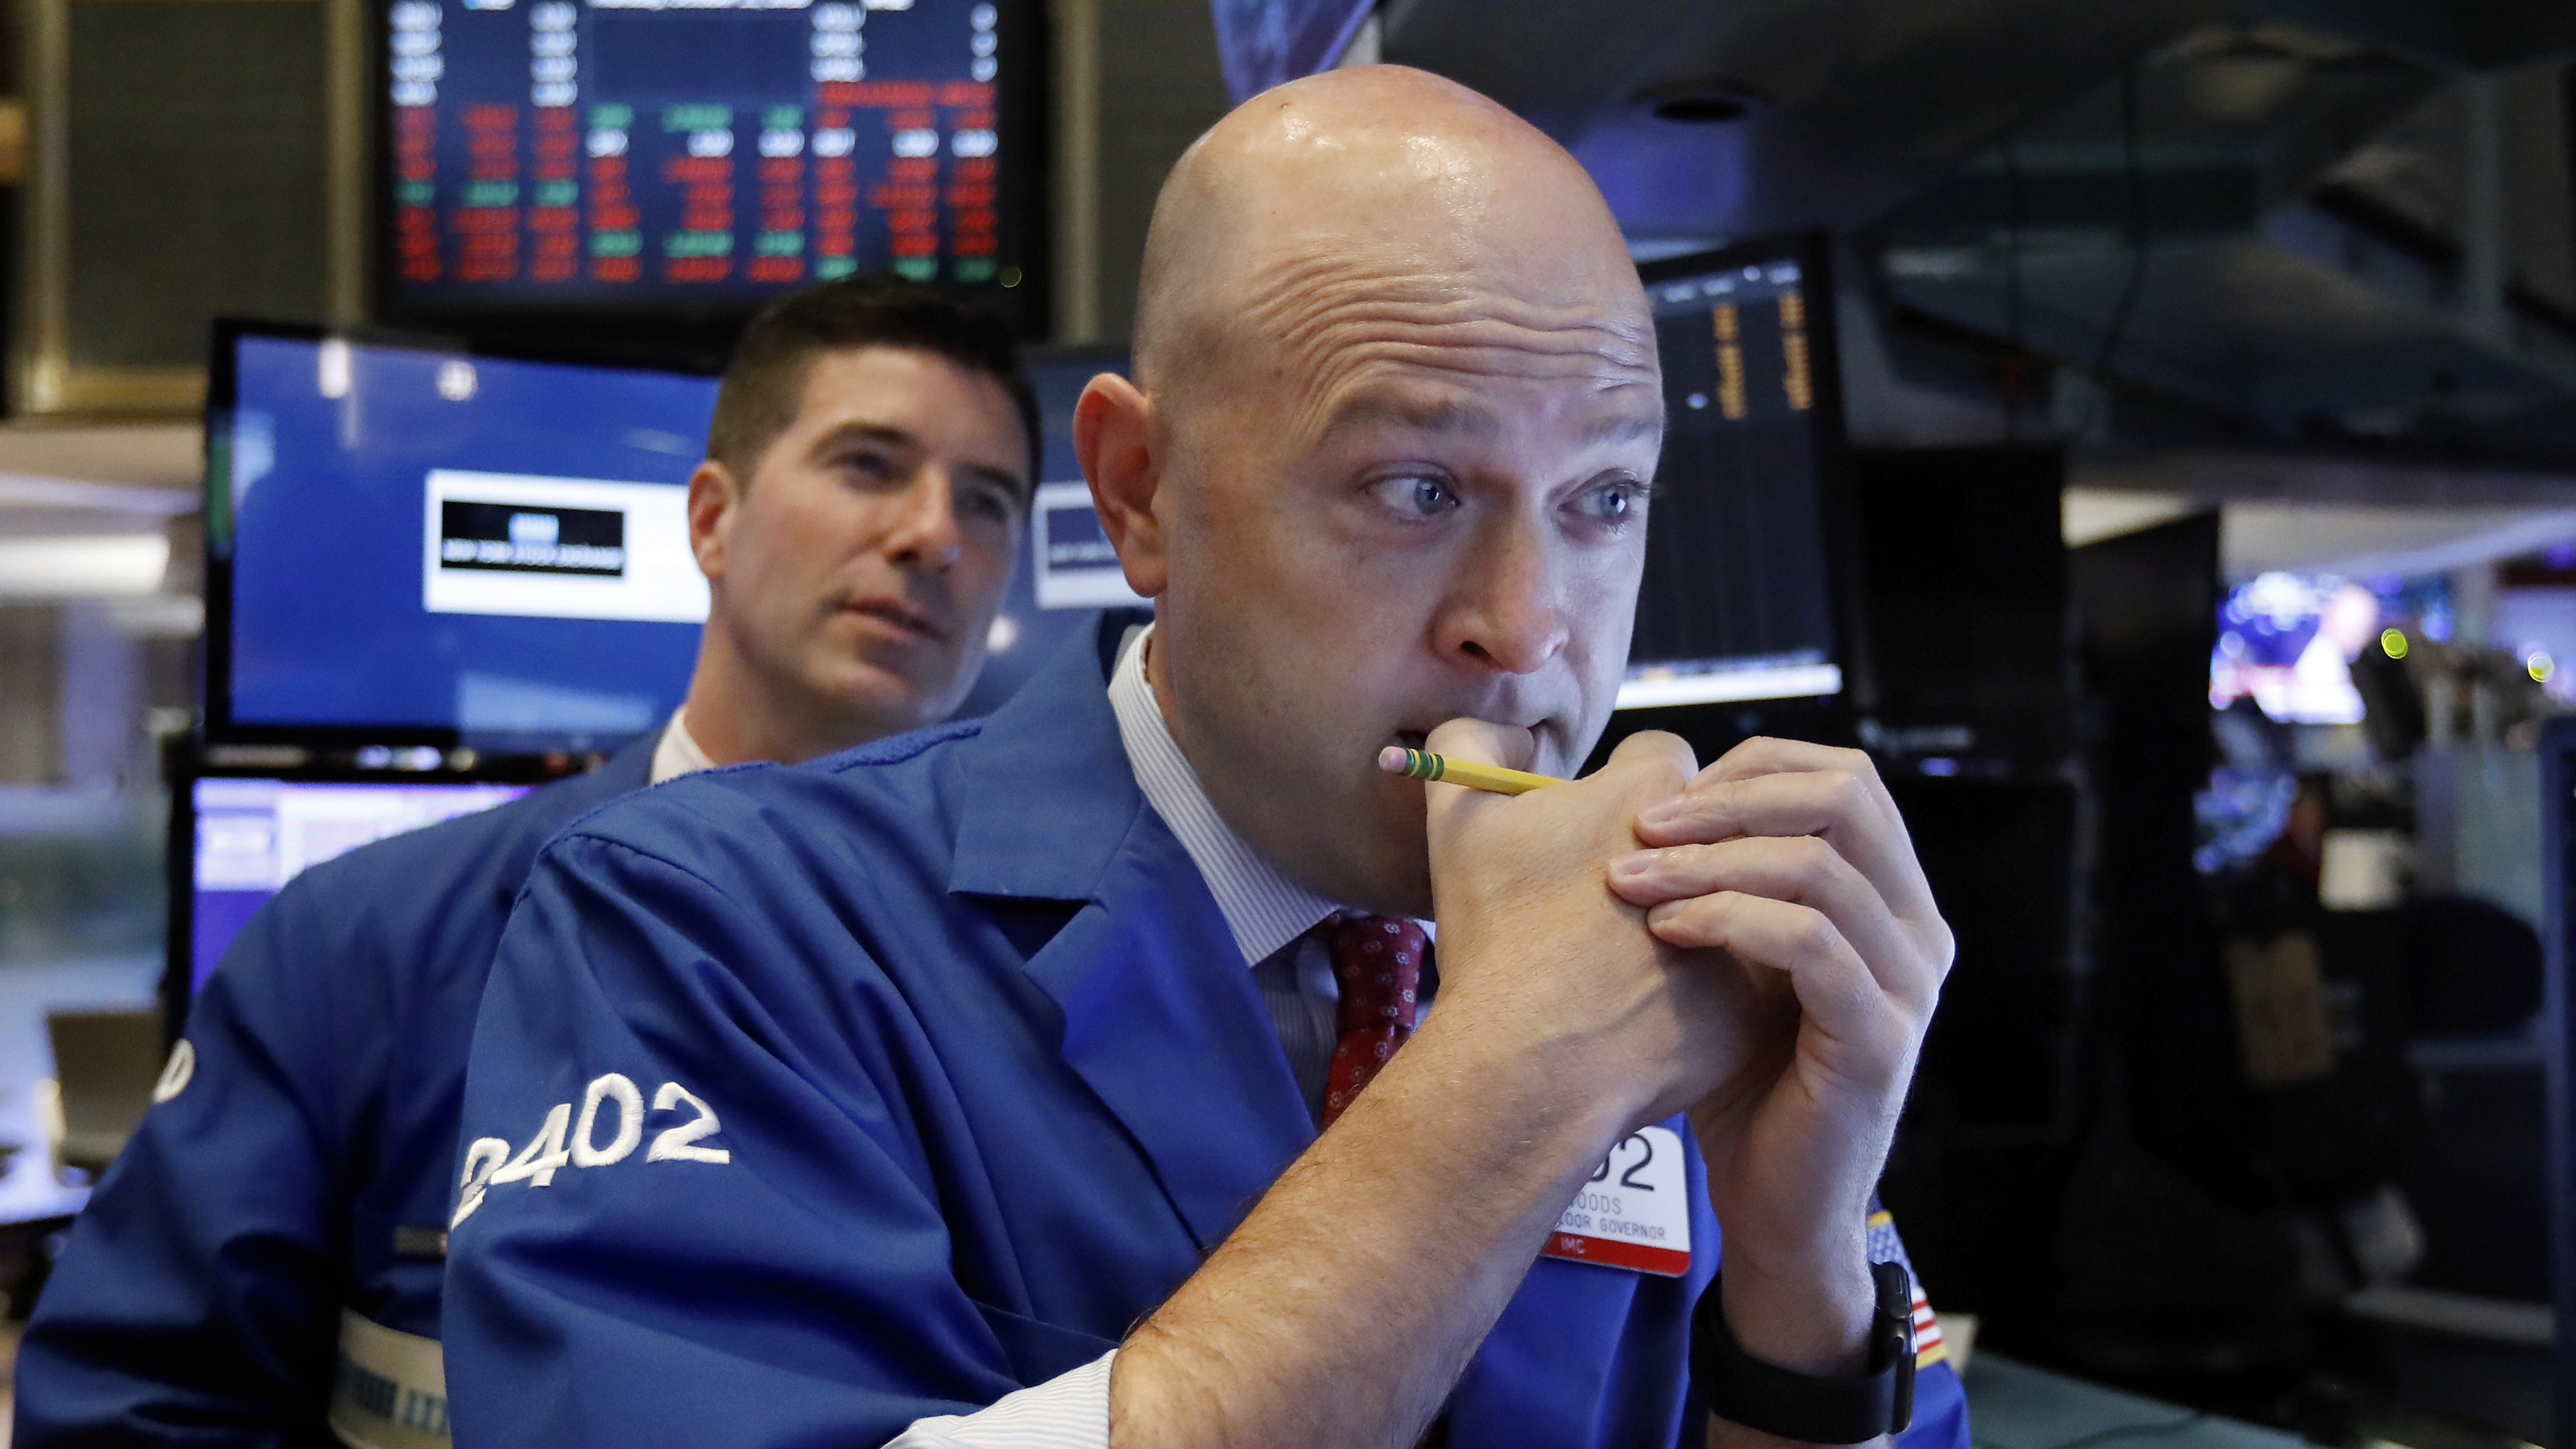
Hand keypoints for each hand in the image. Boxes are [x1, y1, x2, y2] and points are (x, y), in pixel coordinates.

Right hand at [1419, 719, 1762, 1131]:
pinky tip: (1659, 1010)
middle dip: (1671, 855)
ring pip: (1732, 899)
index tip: (1588, 838)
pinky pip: (1745, 973)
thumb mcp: (1458, 820)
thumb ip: (1471, 744)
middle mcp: (1718, 848)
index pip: (1658, 760)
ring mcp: (1748, 925)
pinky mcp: (1761, 999)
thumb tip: (1505, 731)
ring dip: (1696, 912)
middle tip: (1607, 903)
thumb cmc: (1496, 939)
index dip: (1616, 795)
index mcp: (1651, 791)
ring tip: (1628, 959)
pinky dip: (1710, 986)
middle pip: (1706, 830)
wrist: (1531, 1067)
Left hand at [1603, 739, 1950, 1370]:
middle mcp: (1918, 931)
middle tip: (1643, 826)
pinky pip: (1810, 945)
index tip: (1667, 793)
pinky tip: (1667, 931)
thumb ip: (1733, 881)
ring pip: (1820, 868)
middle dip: (1733, 799)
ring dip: (1710, 861)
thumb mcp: (1739, 956)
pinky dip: (1729, 921)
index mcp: (1892, 898)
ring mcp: (1907, 986)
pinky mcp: (1878, 1039)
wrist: (1773, 1202)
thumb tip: (1666, 792)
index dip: (1756, 767)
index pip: (1847, 778)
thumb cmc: (1740, 1073)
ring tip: (1631, 880)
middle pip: (1846, 801)